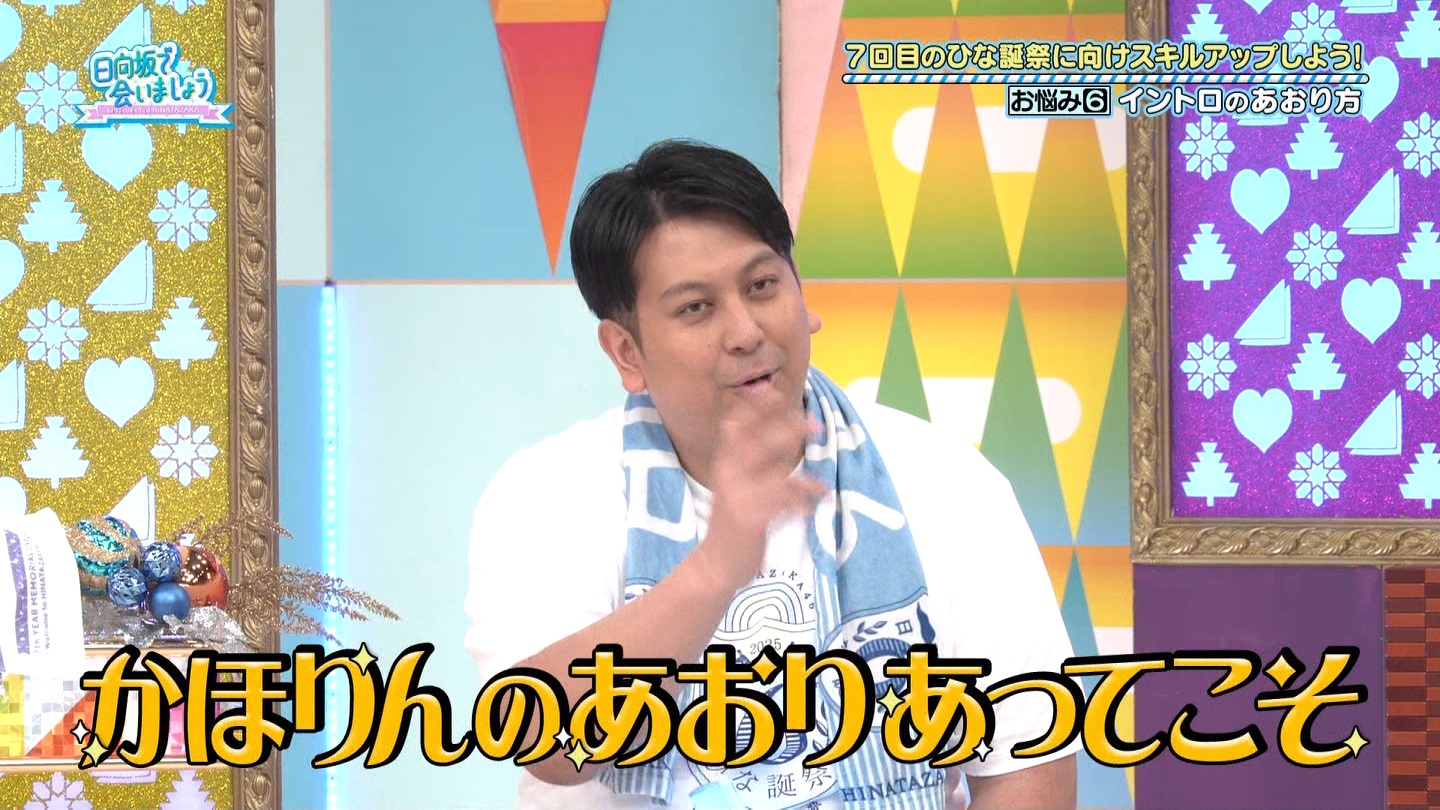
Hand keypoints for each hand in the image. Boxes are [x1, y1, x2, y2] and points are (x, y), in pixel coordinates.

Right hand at [695, 394, 825, 592]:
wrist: (717, 563)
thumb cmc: (730, 523)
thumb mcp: (731, 484)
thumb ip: (742, 457)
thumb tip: (737, 423)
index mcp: (725, 464)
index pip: (738, 427)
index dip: (755, 408)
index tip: (774, 391)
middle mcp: (729, 475)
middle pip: (758, 443)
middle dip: (787, 430)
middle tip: (814, 422)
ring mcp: (738, 496)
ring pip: (773, 474)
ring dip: (802, 477)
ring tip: (820, 483)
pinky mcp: (750, 518)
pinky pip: (782, 504)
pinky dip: (801, 501)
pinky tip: (816, 499)